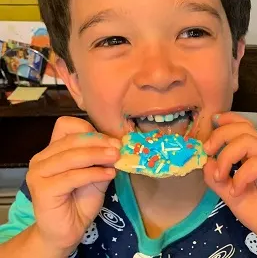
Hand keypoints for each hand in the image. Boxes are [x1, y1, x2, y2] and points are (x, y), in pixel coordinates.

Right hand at [25, 116, 120, 254]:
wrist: (68, 230)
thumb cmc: (81, 200)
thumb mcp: (96, 173)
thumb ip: (102, 158)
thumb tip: (119, 144)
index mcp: (52, 149)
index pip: (66, 125)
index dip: (91, 130)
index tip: (113, 139)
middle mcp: (41, 158)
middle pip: (72, 139)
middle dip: (99, 142)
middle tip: (119, 148)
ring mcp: (39, 173)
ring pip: (72, 156)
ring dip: (97, 156)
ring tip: (116, 159)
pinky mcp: (42, 190)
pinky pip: (72, 176)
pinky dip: (94, 173)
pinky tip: (109, 175)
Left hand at [203, 112, 256, 250]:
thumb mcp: (230, 194)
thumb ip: (217, 178)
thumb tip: (205, 161)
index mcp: (255, 153)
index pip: (243, 125)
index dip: (228, 120)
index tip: (212, 123)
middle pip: (243, 128)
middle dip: (220, 136)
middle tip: (207, 152)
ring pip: (247, 141)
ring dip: (227, 157)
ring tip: (220, 177)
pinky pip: (256, 163)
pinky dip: (240, 176)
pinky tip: (237, 190)